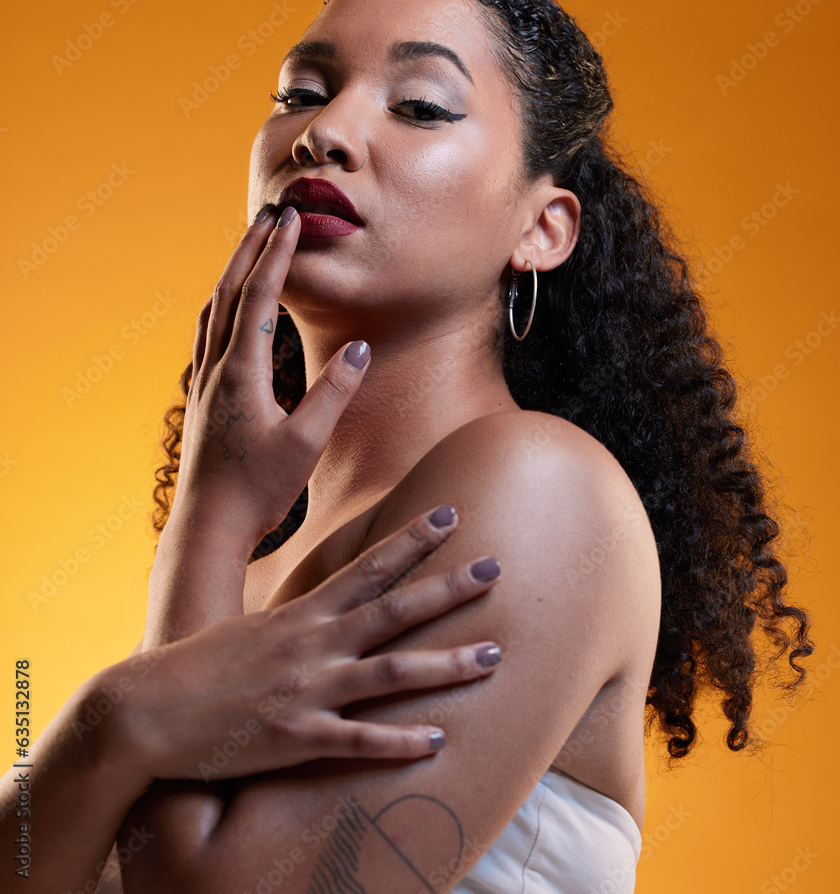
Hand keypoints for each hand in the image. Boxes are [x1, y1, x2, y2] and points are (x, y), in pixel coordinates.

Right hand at [109, 507, 501, 781]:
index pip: (368, 567)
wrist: (147, 710)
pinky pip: (359, 743)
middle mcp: (312, 644)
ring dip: (446, 665)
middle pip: (393, 611)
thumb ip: (300, 618)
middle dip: (448, 588)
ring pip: (391, 674)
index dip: (413, 540)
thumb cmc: (201, 664)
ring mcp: (308, 691)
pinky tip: (439, 741)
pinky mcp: (296, 739)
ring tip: (493, 654)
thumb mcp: (255, 625)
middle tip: (497, 567)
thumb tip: (332, 605)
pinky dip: (400, 743)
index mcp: (302, 614)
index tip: (451, 514)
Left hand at [173, 204, 366, 546]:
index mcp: (242, 374)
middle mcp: (216, 370)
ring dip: (232, 275)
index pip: (260, 299)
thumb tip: (360, 350)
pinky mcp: (203, 400)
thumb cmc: (258, 490)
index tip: (291, 220)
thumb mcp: (305, 444)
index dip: (276, 256)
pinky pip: (208, 336)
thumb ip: (334, 395)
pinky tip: (227, 313)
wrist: (207, 527)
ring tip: (248, 250)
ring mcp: (204, 384)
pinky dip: (221, 306)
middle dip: (250, 251)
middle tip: (269, 216)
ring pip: (213, 312)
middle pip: (229, 294)